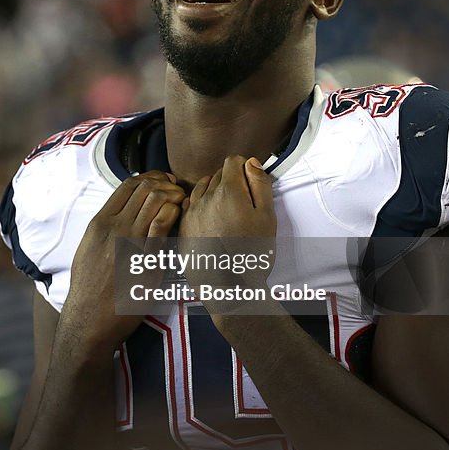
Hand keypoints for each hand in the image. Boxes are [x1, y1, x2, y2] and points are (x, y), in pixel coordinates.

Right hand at [59, 171, 185, 356]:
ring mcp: (130, 242)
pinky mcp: (147, 260)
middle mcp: (114, 228)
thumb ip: (105, 229)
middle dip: (166, 184)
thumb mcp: (88, 250)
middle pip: (145, 188)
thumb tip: (121, 215)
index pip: (127, 185)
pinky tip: (180, 218)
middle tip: (178, 191)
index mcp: (100, 223)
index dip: (150, 178)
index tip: (162, 183)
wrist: (90, 320)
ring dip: (174, 196)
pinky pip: (164, 224)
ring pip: (156, 200)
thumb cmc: (89, 289)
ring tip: (182, 203)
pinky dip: (175, 213)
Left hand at [179, 156, 276, 309]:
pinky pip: (189, 205)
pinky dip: (200, 206)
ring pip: (201, 188)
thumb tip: (251, 163)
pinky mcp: (182, 227)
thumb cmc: (251, 254)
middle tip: (243, 202)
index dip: (245, 168)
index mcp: (228, 192)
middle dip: (231, 181)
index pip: (233, 162)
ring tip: (227, 212)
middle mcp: (204, 198)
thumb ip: (260, 185)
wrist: (227, 287)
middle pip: (217, 174)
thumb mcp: (267, 217)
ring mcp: (190, 212)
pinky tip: (210, 220)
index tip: (250, 182)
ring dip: (214, 193)